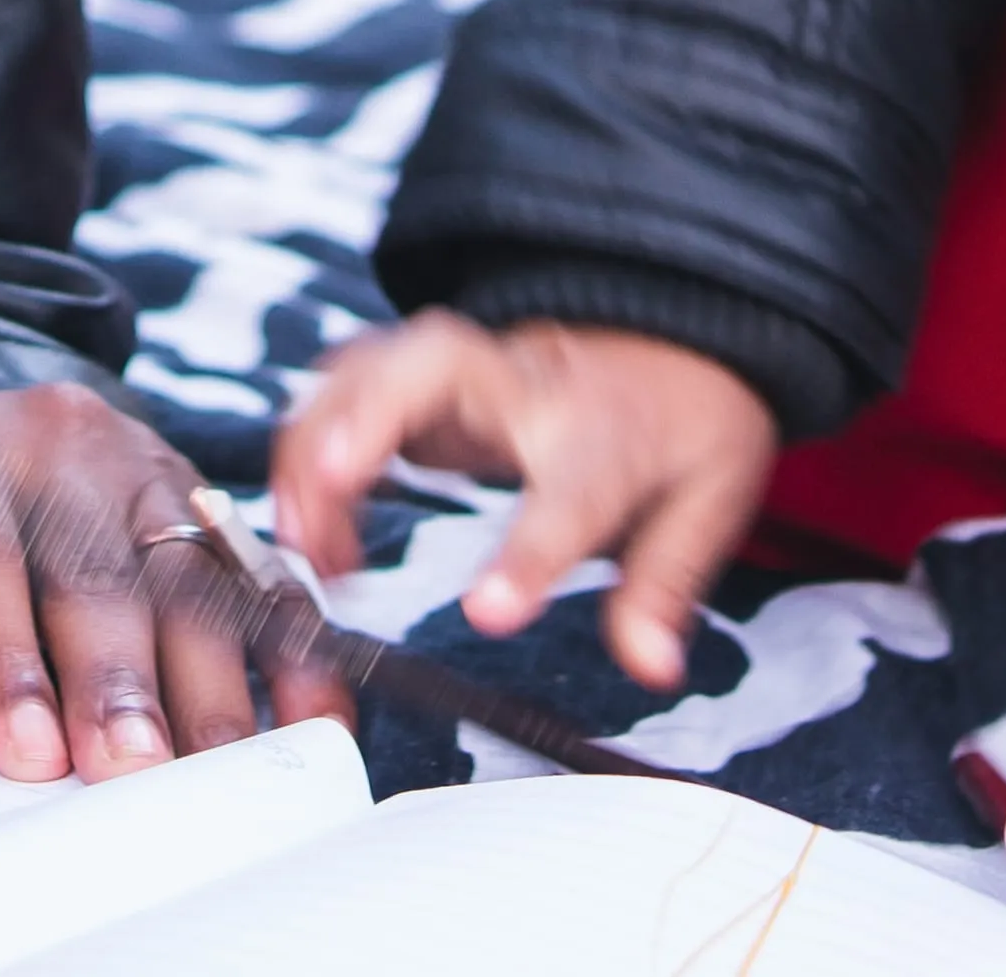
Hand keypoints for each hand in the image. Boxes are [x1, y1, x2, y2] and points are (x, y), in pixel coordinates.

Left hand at [0, 379, 346, 781]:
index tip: (26, 752)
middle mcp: (59, 450)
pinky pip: (256, 570)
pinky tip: (314, 714)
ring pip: (188, 571)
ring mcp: (141, 469)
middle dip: (121, 679)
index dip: (4, 657)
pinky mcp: (196, 500)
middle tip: (134, 772)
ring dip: (212, 677)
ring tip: (222, 768)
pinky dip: (293, 643)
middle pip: (99, 568)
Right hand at [260, 310, 778, 691]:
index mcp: (606, 430)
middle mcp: (524, 383)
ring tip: (299, 538)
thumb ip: (665, 583)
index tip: (488, 614)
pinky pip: (348, 383)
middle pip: (435, 365)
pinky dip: (308, 435)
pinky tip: (297, 511)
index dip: (529, 553)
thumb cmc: (679, 428)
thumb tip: (651, 665)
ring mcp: (465, 367)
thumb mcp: (707, 502)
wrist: (669, 338)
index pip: (571, 487)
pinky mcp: (420, 374)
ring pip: (373, 363)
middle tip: (324, 491)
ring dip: (319, 437)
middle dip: (368, 415)